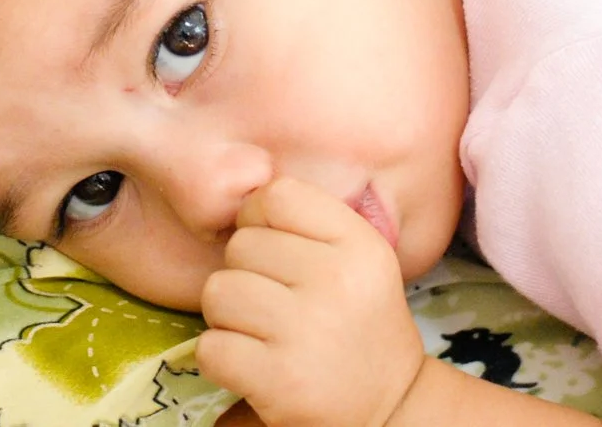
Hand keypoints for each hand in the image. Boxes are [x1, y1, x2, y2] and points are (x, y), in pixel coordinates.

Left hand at [197, 177, 426, 426]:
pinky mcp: (279, 379)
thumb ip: (308, 223)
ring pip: (217, 292)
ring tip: (265, 335)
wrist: (391, 409)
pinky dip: (222, 358)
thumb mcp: (358, 259)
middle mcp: (336, 280)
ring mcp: (306, 330)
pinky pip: (210, 346)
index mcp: (359, 243)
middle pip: (240, 245)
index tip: (274, 251)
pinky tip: (256, 366)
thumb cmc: (359, 324)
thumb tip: (239, 196)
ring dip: (230, 317)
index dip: (260, 219)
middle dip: (247, 275)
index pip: (277, 195)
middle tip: (278, 307)